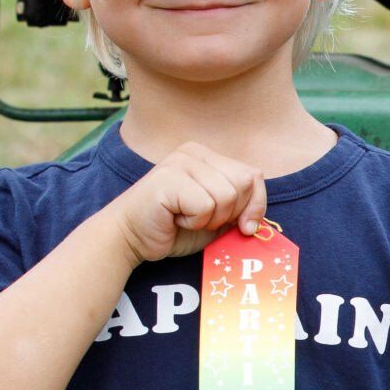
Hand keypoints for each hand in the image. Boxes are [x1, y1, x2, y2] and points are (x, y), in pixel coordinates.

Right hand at [112, 143, 269, 263]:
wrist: (131, 238)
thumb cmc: (173, 229)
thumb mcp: (216, 218)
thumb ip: (240, 209)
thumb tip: (259, 219)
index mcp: (208, 157)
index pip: (253, 176)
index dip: (255, 206)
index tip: (244, 227)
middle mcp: (194, 152)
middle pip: (244, 183)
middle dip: (230, 213)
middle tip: (202, 220)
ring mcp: (180, 162)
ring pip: (226, 195)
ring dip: (210, 220)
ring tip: (186, 218)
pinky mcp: (168, 178)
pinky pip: (205, 205)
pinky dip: (194, 222)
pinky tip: (174, 219)